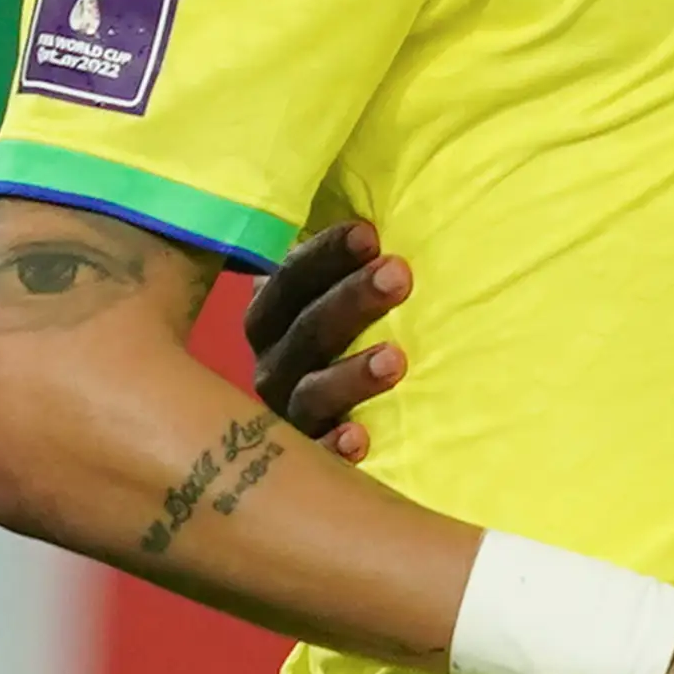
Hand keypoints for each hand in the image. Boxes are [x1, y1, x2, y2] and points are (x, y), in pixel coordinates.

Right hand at [246, 219, 408, 462]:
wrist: (320, 419)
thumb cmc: (349, 334)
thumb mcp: (343, 291)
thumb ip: (355, 258)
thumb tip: (383, 212)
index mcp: (274, 315)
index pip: (292, 279)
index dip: (327, 256)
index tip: (370, 234)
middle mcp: (273, 363)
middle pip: (304, 331)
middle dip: (351, 301)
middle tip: (399, 274)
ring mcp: (286, 415)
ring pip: (308, 394)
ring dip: (349, 376)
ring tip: (395, 359)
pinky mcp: (305, 461)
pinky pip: (312, 458)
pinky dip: (331, 448)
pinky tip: (359, 438)